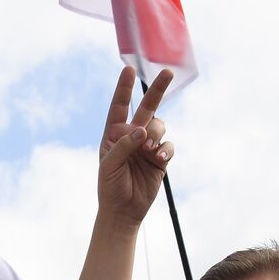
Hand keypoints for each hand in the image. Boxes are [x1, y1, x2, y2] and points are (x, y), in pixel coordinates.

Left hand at [96, 67, 175, 229]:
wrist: (123, 211)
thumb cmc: (110, 186)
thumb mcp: (110, 165)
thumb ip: (124, 145)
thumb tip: (143, 130)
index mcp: (114, 133)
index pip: (119, 106)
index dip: (124, 88)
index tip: (128, 69)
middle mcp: (132, 136)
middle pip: (147, 107)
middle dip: (157, 89)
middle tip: (168, 72)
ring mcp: (148, 146)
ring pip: (160, 127)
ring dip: (158, 133)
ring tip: (150, 149)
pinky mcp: (160, 159)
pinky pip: (168, 147)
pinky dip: (166, 150)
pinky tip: (159, 159)